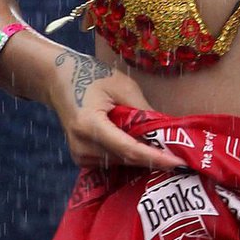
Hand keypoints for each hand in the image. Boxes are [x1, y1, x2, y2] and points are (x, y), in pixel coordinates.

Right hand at [47, 49, 181, 173]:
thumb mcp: (121, 86)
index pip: (128, 149)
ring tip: (165, 150)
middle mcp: (81, 146)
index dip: (155, 157)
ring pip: (120, 162)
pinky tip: (144, 149)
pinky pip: (112, 162)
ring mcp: (79, 155)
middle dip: (154, 158)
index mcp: (89, 125)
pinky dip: (129, 156)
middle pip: (126, 158)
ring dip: (142, 157)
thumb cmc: (91, 76)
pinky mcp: (82, 158)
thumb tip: (167, 131)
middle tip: (182, 157)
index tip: (178, 162)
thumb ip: (142, 110)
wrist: (58, 79)